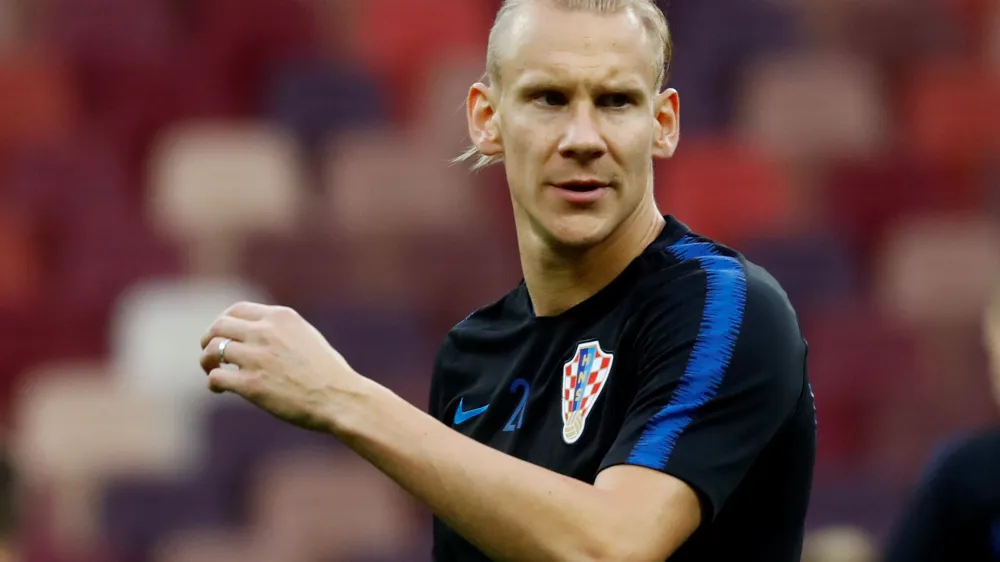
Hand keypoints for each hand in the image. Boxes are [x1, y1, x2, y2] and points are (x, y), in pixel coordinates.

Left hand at [200, 302, 362, 432]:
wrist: (340, 398)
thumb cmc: (328, 372)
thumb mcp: (306, 337)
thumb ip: (280, 330)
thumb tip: (255, 333)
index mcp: (281, 317)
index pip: (237, 310)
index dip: (223, 322)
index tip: (221, 334)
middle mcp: (266, 332)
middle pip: (219, 327)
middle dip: (209, 339)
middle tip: (210, 353)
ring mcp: (256, 357)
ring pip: (212, 350)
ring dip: (207, 361)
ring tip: (212, 371)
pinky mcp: (251, 384)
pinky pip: (217, 376)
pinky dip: (213, 382)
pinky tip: (220, 389)